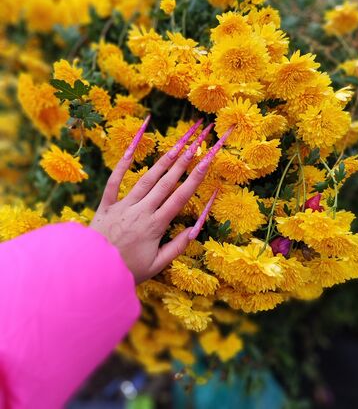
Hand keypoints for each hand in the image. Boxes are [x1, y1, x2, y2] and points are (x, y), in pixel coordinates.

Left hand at [90, 116, 231, 282]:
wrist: (92, 272)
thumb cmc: (127, 271)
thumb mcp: (157, 265)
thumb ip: (177, 246)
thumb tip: (196, 229)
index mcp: (155, 225)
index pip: (181, 196)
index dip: (196, 177)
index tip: (208, 160)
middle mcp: (142, 211)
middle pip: (167, 182)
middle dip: (184, 161)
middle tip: (197, 142)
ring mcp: (123, 205)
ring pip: (146, 178)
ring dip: (163, 160)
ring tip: (177, 144)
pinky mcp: (106, 205)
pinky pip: (114, 181)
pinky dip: (122, 164)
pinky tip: (132, 149)